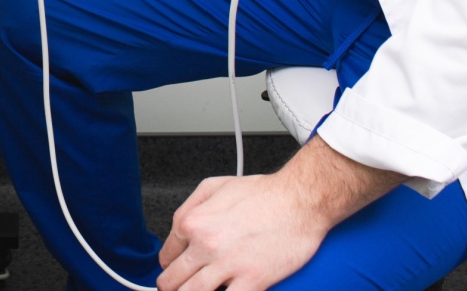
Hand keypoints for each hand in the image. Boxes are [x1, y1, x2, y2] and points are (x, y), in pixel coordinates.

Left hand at [157, 175, 326, 290]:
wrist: (300, 200)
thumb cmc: (263, 193)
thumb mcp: (215, 186)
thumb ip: (189, 207)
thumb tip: (177, 231)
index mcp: (195, 223)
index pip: (167, 255)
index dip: (169, 265)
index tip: (174, 270)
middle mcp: (206, 245)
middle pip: (173, 280)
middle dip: (172, 288)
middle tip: (176, 289)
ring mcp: (228, 265)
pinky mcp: (253, 280)